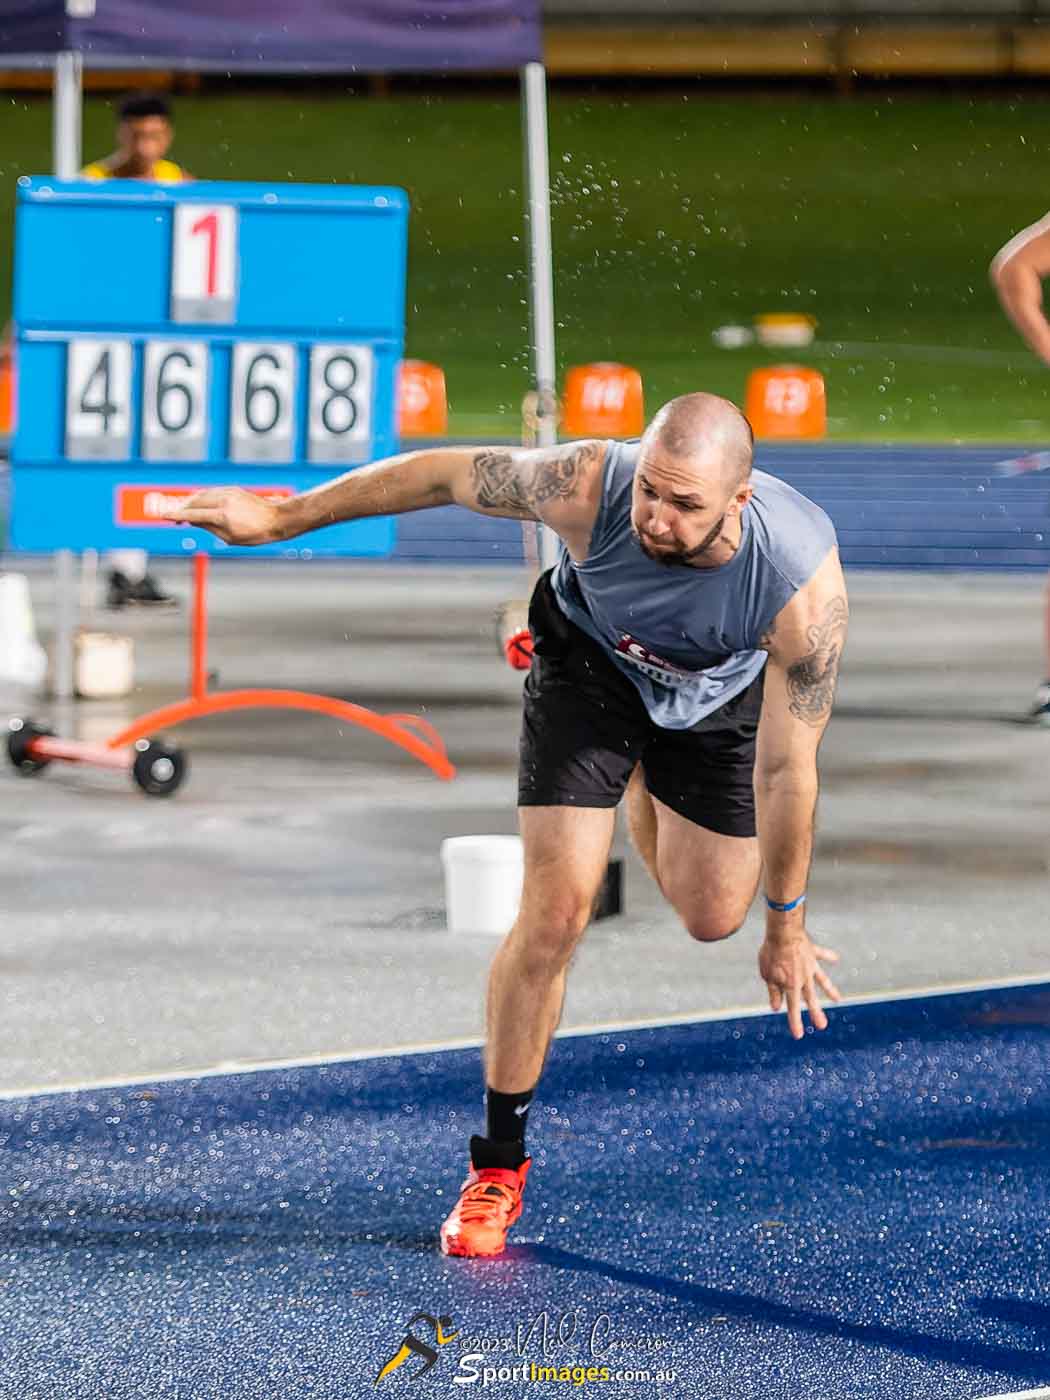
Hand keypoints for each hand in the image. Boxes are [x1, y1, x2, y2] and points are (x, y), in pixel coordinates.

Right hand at [162, 487, 283, 545]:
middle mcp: (223, 501)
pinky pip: (211, 491)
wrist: (276, 519)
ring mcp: (228, 492)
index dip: (176, 516)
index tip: (163, 517)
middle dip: (181, 509)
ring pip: (201, 494)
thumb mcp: (230, 538)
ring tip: (184, 513)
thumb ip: (209, 528)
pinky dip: (201, 497)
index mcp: (222, 515)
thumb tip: (192, 520)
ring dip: (190, 502)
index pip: (193, 515)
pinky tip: (198, 504)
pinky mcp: (232, 489)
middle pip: (194, 501)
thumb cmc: (256, 533)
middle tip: (174, 518)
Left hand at [758, 925, 840, 1039]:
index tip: (799, 1035)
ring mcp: (810, 966)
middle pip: (810, 999)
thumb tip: (777, 1008)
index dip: (795, 1022)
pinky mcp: (813, 953)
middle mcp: (804, 979)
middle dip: (816, 1013)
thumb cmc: (772, 953)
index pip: (792, 1008)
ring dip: (830, 990)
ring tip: (837, 999)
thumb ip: (773, 991)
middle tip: (822, 1025)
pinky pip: (822, 955)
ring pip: (822, 981)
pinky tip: (836, 958)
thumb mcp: (767, 975)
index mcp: (791, 986)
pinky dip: (829, 956)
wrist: (784, 932)